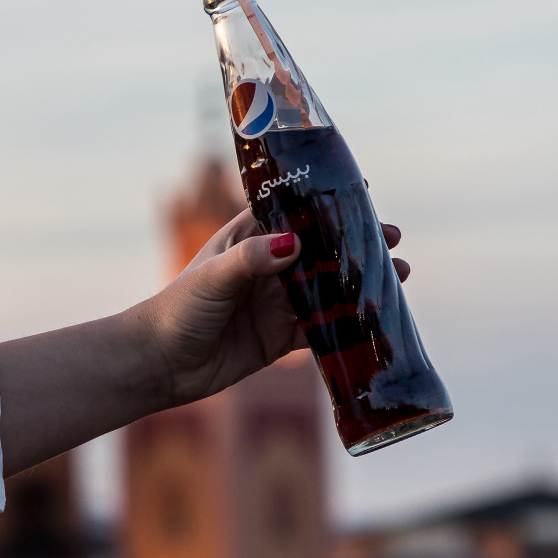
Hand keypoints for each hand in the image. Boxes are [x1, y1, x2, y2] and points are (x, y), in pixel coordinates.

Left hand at [135, 210, 407, 408]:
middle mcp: (265, 268)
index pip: (292, 213)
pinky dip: (348, 323)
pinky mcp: (279, 338)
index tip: (362, 192)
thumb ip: (252, 260)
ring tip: (398, 275)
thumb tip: (296, 244)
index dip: (325, 203)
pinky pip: (321, 328)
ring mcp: (274, 303)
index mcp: (246, 240)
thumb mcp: (214, 278)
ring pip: (327, 288)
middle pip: (320, 250)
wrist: (159, 365)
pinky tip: (377, 319)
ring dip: (360, 282)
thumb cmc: (176, 311)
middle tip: (392, 238)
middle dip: (355, 243)